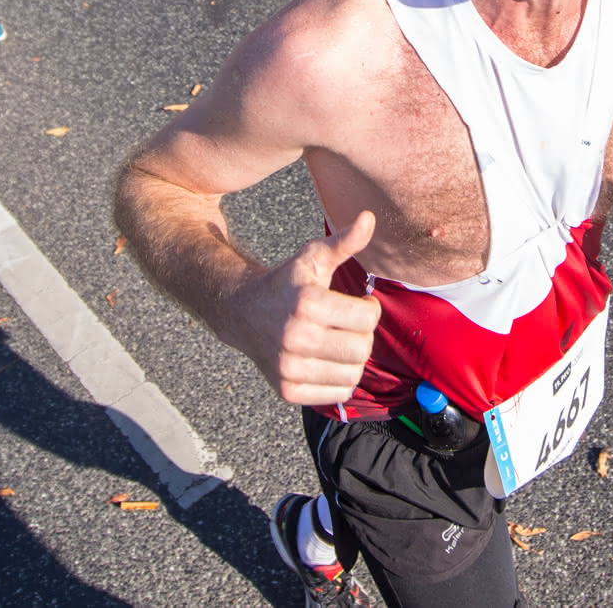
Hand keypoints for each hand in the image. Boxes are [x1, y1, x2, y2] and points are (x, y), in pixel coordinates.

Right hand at [235, 211, 381, 404]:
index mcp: (307, 302)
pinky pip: (337, 394)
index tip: (359, 304)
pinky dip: (340, 379)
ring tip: (339, 341)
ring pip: (353, 374)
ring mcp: (289, 367)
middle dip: (363, 334)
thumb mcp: (313, 258)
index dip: (370, 308)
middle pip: (362, 348)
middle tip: (349, 325)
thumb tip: (369, 217)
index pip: (368, 318)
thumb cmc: (287, 282)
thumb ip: (344, 241)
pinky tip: (328, 360)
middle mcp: (296, 337)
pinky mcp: (287, 390)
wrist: (243, 312)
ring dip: (353, 358)